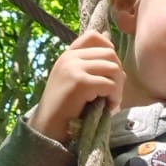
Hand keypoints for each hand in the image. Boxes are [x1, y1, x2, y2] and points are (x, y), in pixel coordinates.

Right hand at [30, 30, 124, 144]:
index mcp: (67, 55)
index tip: (109, 71)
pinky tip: (107, 107)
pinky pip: (110, 84)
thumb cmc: (64, 110)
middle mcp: (69, 58)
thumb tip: (118, 63)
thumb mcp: (74, 82)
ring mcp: (74, 68)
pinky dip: (114, 97)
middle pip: (109, 53)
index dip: (109, 49)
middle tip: (113, 93)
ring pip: (113, 68)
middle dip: (118, 74)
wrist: (47, 129)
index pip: (94, 36)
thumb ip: (90, 69)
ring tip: (111, 101)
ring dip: (118, 87)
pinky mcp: (80, 83)